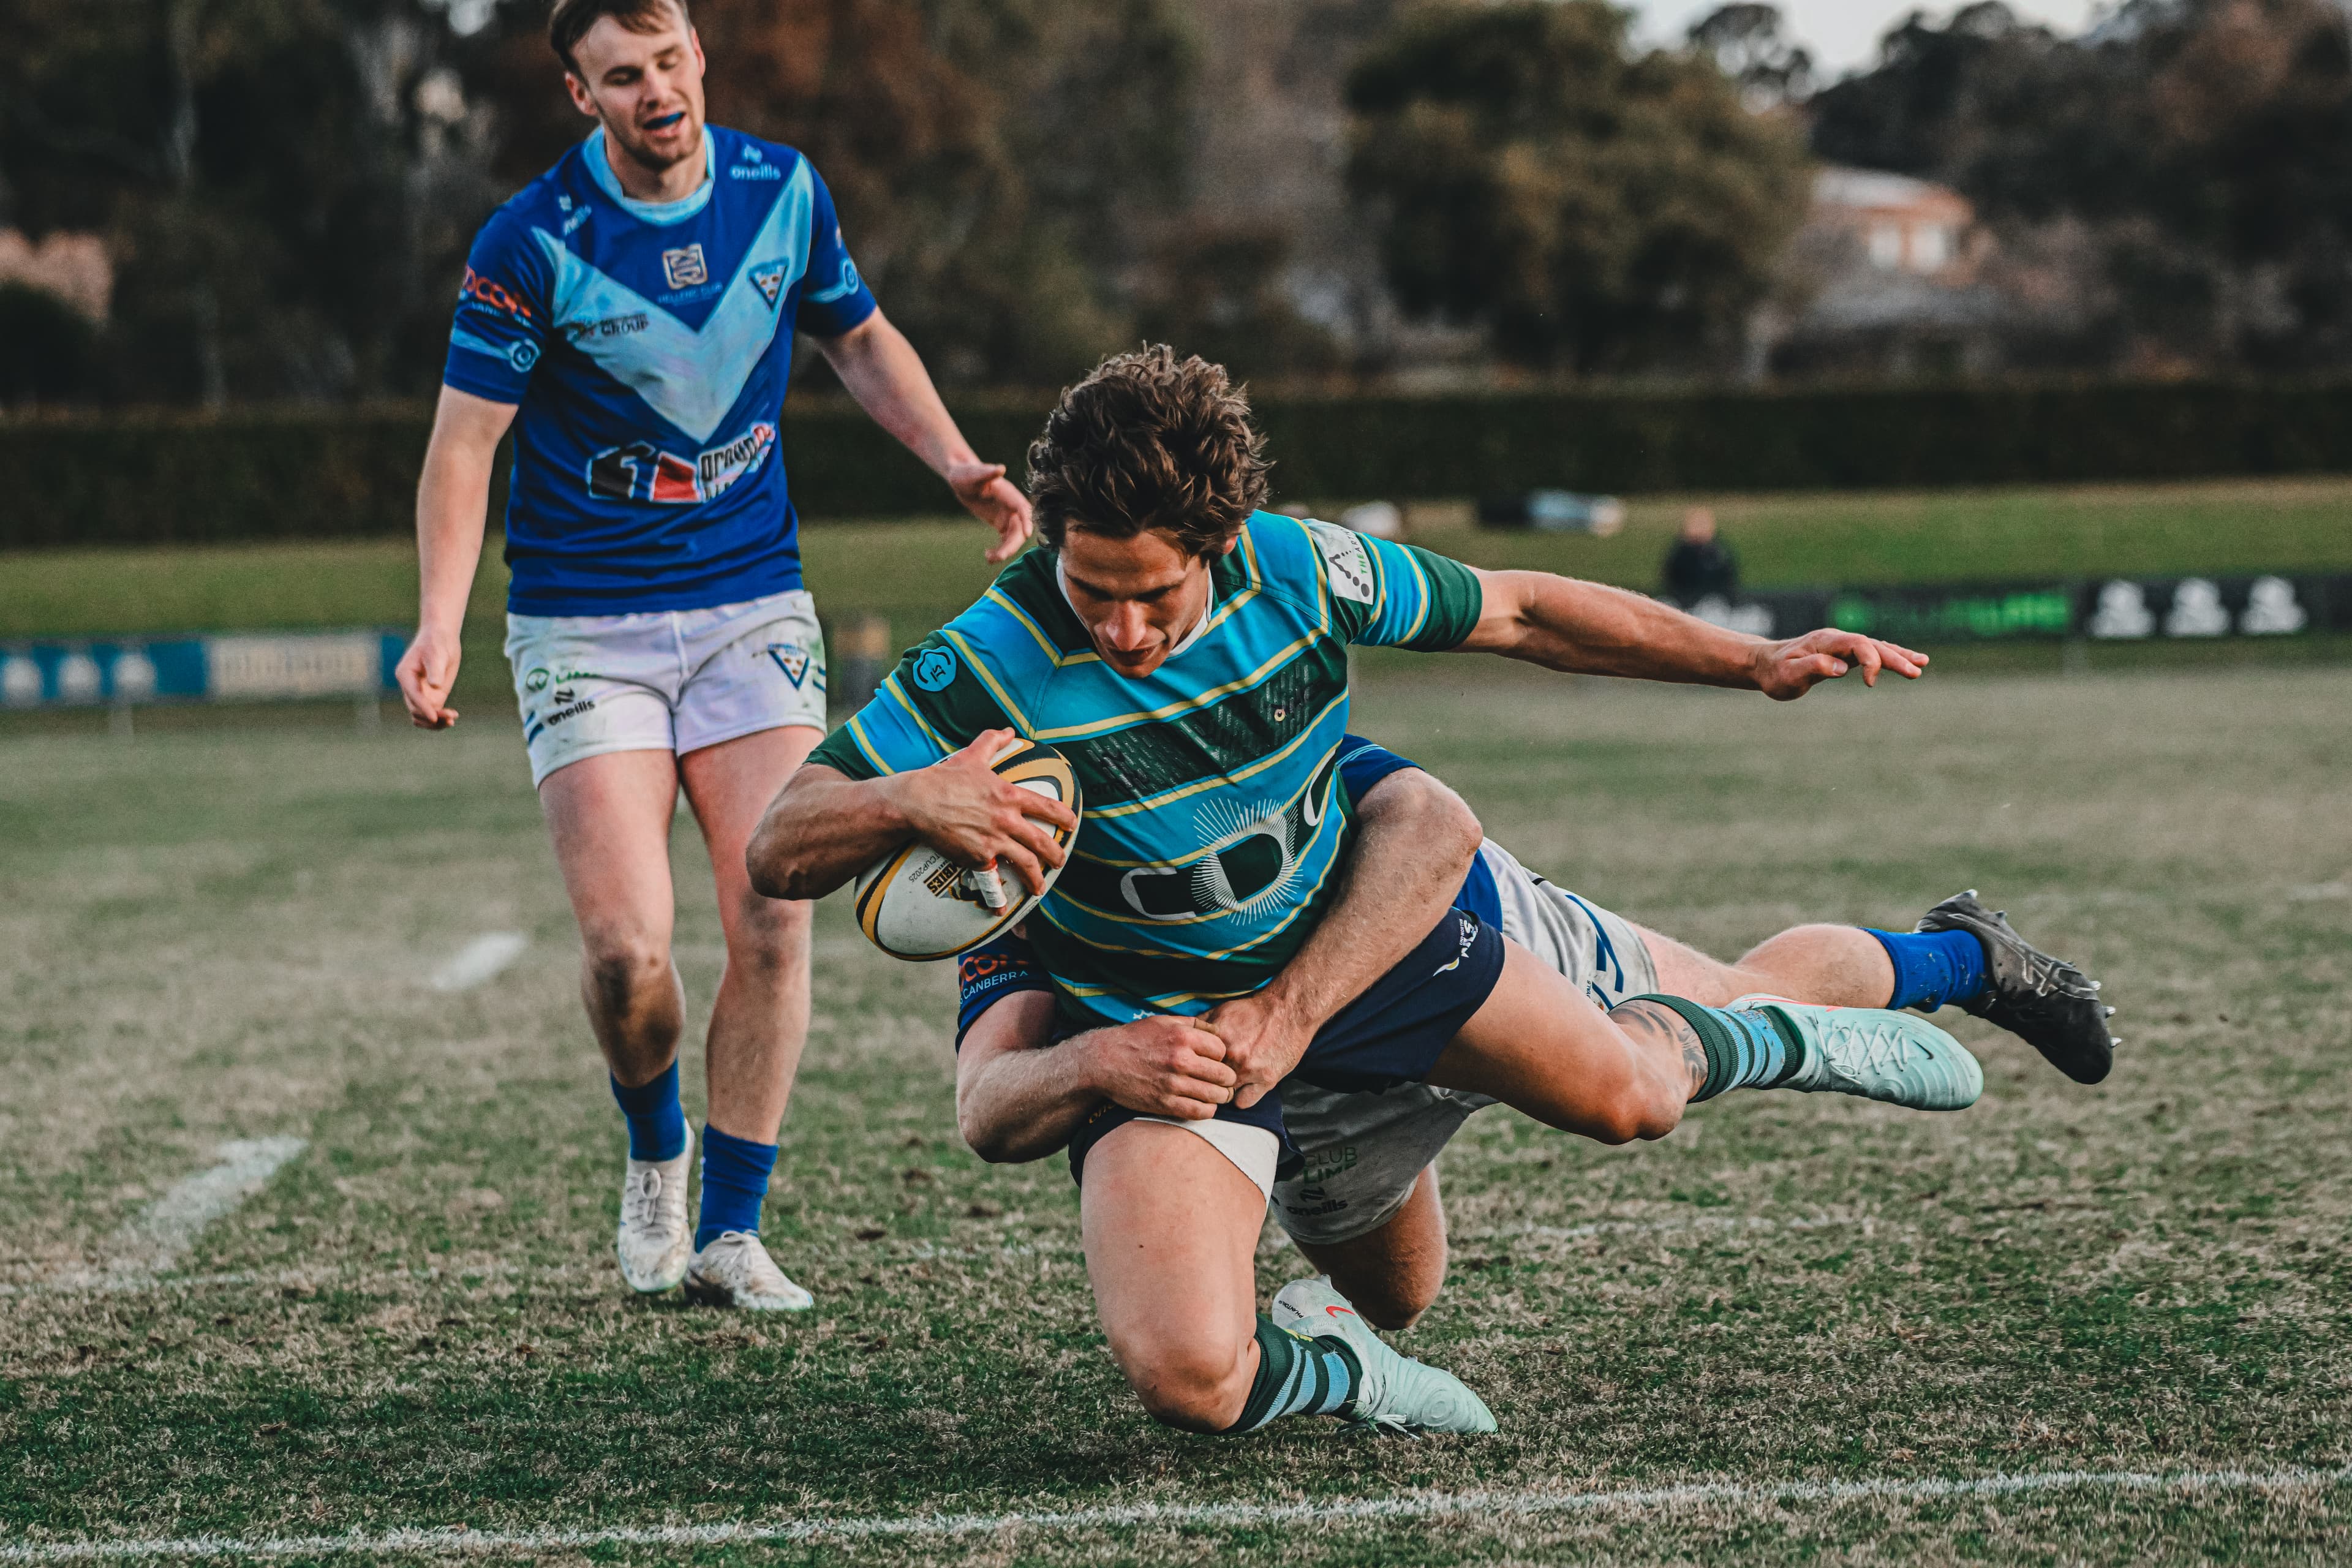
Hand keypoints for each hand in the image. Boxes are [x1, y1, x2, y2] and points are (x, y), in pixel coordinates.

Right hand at [395, 625, 462, 729]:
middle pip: (415, 710)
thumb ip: (435, 670)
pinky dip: (439, 718)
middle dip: (431, 717)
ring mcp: (421, 693)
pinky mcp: (432, 695)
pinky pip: (432, 713)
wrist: (442, 638)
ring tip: (452, 720)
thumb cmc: (437, 643)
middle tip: (450, 718)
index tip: (435, 717)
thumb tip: (435, 686)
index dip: (423, 708)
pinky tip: (452, 716)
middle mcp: (410, 687)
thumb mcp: (436, 654)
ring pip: (421, 716)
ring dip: (434, 723)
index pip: (412, 696)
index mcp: (405, 675)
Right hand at [887, 728, 1077, 895]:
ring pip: (1026, 863)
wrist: (917, 802)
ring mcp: (993, 841)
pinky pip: (994, 880)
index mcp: (1009, 795)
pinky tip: (1003, 909)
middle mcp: (1006, 820)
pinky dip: (999, 897)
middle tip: (1060, 861)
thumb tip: (1008, 731)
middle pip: (1042, 842)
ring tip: (1040, 886)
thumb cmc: (943, 778)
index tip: (1072, 825)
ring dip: (1037, 877)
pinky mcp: (977, 857)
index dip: (1065, 818)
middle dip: (1056, 854)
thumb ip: (992, 741)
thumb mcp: (972, 756)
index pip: (1048, 808)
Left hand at [945, 458, 1033, 562]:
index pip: (1022, 507)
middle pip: (1019, 528)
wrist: (960, 480)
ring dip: (1005, 550)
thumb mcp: (973, 474)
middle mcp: (1011, 506)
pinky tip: (988, 555)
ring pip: (1013, 537)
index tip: (1027, 534)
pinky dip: (1000, 549)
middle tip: (998, 557)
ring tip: (989, 558)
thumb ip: (986, 472)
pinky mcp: (1001, 523)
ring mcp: (1007, 516)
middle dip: (1012, 544)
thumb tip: (1000, 469)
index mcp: (1008, 493)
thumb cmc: (965, 474)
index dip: (1026, 520)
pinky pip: (1006, 540)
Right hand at [1075, 1017, 1236, 1120]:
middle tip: (1224, 1081)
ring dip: (1220, 1096)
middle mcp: (1180, 1060)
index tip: (1216, 1060)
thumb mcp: (1164, 1021)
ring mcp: (1173, 1084)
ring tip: (1217, 1094)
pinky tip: (1204, 1105)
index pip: (1222, 1050)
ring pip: (1216, 1095)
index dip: (1222, 1056)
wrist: (1104, 1061)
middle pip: (1224, 1074)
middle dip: (1227, 1078)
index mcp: (1183, 1037)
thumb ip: (1193, 1024)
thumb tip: (1218, 1030)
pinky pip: (1199, 1112)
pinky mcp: (1165, 1103)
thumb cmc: (1135, 1039)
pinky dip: (1207, 1110)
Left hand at [1196, 990, 1316, 1110]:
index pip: (1194, 1066)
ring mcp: (1249, 1070)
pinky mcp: (1267, 1080)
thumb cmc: (1255, 1010)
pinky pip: (1243, 1103)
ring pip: (1224, 1095)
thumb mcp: (1223, 1011)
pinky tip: (1244, 1089)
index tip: (1196, 1072)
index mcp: (1217, 1040)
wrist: (1289, 1009)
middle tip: (1210, 1081)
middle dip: (1207, 1082)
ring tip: (1227, 1085)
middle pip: (1207, 1082)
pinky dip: (1242, 1098)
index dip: (1194, 1070)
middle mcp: (1231, 1056)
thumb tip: (1182, 1036)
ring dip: (1224, 1092)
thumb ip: (1201, 1026)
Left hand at [1752, 629, 1927, 700]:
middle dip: (1895, 658)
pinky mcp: (1844, 654)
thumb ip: (1812, 668)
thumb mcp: (1788, 674)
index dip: (1869, 660)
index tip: (1870, 683)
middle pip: (1872, 645)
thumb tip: (1840, 667)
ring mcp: (1842, 646)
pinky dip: (1889, 657)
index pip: (1857, 644)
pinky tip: (1907, 661)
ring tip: (1922, 664)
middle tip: (1916, 672)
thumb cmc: (1774, 672)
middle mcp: (1837, 639)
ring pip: (1876, 647)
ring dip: (1898, 656)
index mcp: (1825, 641)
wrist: (1764, 665)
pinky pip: (1871, 653)